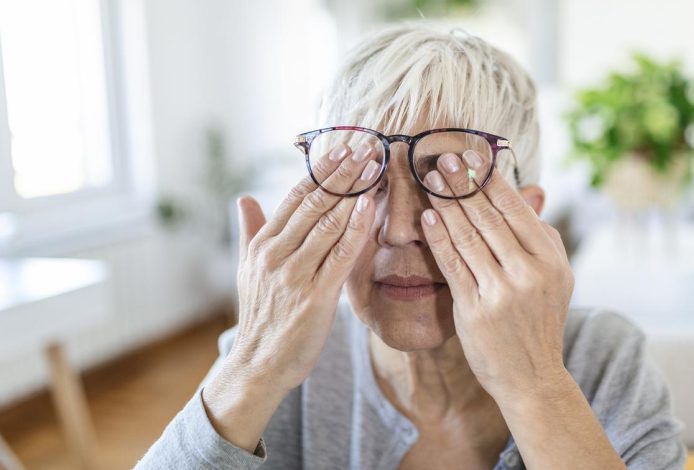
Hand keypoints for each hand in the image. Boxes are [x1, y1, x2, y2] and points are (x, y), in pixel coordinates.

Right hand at [225, 141, 380, 392]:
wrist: (258, 364)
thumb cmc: (260, 316)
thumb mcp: (246, 270)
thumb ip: (249, 231)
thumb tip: (244, 198)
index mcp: (262, 245)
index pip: (296, 197)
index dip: (321, 170)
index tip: (343, 148)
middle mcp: (276, 254)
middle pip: (315, 203)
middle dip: (343, 172)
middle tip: (367, 146)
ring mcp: (294, 275)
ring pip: (328, 223)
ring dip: (354, 192)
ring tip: (375, 166)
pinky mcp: (315, 297)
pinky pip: (340, 255)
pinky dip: (356, 228)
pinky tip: (370, 206)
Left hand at [419, 150, 574, 404]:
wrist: (532, 377)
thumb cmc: (539, 322)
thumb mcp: (555, 277)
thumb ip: (543, 236)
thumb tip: (531, 193)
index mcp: (550, 259)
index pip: (515, 209)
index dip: (489, 180)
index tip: (470, 155)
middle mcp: (529, 272)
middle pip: (488, 217)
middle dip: (462, 184)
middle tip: (441, 157)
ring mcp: (502, 291)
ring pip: (468, 236)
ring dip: (446, 204)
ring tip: (430, 179)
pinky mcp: (476, 309)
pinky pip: (453, 265)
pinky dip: (439, 239)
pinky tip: (428, 218)